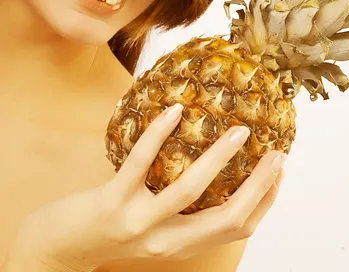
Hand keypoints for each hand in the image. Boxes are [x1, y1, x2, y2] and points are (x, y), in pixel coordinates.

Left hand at [13, 104, 285, 270]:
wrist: (57, 250)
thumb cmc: (113, 227)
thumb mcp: (155, 227)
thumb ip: (183, 208)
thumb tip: (214, 166)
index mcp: (182, 245)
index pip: (237, 229)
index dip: (265, 202)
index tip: (279, 171)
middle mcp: (167, 241)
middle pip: (226, 217)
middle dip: (259, 185)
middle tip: (276, 153)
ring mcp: (140, 223)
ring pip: (190, 192)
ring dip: (219, 159)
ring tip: (239, 131)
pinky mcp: (112, 203)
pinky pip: (140, 163)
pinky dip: (159, 134)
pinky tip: (175, 110)